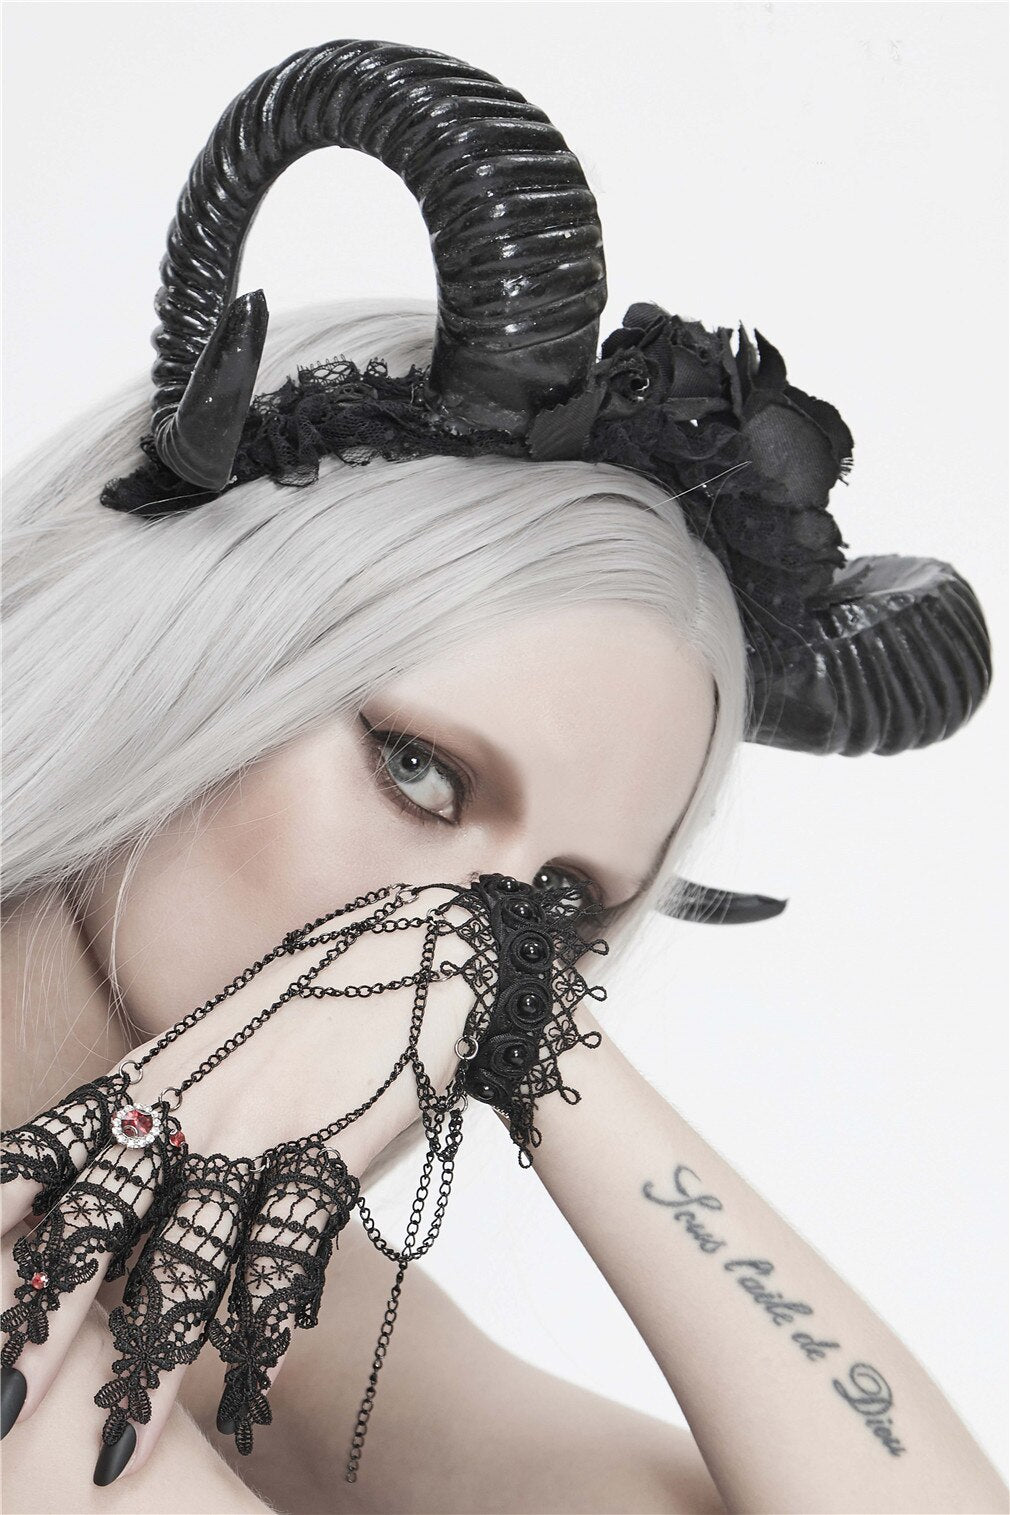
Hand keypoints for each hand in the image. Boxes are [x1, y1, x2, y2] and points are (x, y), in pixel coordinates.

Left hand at [1, 882, 480, 1479]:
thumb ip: (150, 1121)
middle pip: (99, 1222)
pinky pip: (289, 1251)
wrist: (418, 953)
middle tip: (0, 1404)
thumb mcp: (204, 1049)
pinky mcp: (330, 1149)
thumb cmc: (304, 1008)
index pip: (46, 1152)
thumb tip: (102, 1210)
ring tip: (116, 1447)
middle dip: (44, 1319)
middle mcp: (188, 1107)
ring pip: (189, 1258)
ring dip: (151, 1364)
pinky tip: (253, 1382)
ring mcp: (258, 1129)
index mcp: (147, 1080)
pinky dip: (268, 1325)